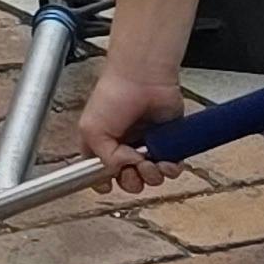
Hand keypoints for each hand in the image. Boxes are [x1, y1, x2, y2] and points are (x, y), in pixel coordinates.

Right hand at [83, 65, 192, 190]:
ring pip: (150, 178)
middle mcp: (122, 149)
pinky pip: (171, 169)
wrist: (144, 81)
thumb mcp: (92, 129)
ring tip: (149, 161)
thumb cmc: (113, 95)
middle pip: (127, 181)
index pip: (99, 173)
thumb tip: (123, 170)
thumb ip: (103, 158)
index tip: (110, 182)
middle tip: (131, 169)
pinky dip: (170, 169)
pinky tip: (165, 161)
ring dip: (151, 175)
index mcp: (99, 145)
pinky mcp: (167, 146)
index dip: (104, 182)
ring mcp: (145, 148)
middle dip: (131, 181)